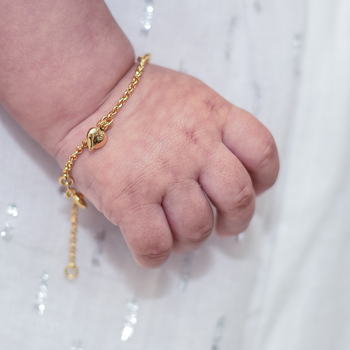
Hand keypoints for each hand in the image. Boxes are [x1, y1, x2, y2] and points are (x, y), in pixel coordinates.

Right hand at [53, 63, 278, 267]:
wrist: (85, 94)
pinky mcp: (128, 198)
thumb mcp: (190, 95)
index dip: (263, 179)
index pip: (262, 152)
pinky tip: (150, 248)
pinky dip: (156, 256)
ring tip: (176, 232)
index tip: (252, 187)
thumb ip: (216, 126)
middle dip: (235, 221)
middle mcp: (195, 145)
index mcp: (214, 116)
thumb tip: (234, 170)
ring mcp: (162, 174)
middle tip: (222, 225)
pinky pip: (155, 245)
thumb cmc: (137, 98)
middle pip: (238, 198)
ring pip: (198, 227)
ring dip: (191, 239)